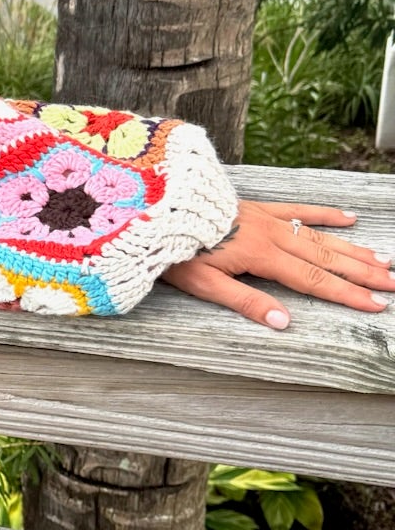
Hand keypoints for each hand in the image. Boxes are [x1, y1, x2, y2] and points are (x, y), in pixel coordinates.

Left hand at [161, 201, 393, 329]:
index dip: (347, 294)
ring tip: (383, 260)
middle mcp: (271, 235)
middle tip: (393, 283)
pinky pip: (298, 209)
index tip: (377, 305)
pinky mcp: (258, 207)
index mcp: (261, 257)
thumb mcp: (203, 284)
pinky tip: (348, 218)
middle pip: (326, 258)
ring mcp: (267, 218)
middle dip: (362, 273)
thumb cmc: (176, 250)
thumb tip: (284, 323)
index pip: (313, 280)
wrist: (158, 206)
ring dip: (352, 249)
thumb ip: (244, 302)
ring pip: (319, 236)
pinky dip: (325, 214)